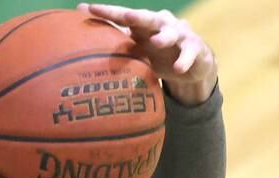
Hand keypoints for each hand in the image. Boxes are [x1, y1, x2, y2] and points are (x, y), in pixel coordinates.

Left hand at [76, 3, 217, 104]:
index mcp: (144, 24)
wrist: (193, 63)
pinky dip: (183, 61)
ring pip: (172, 33)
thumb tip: (83, 38)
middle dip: (137, 16)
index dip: (107, 12)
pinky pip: (189, 54)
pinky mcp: (195, 48)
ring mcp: (179, 34)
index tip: (88, 8)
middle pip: (147, 18)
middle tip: (127, 15)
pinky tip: (178, 69)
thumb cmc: (158, 53)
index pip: (123, 17)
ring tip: (156, 42)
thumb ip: (116, 41)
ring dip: (164, 37)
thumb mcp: (137, 48)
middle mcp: (161, 24)